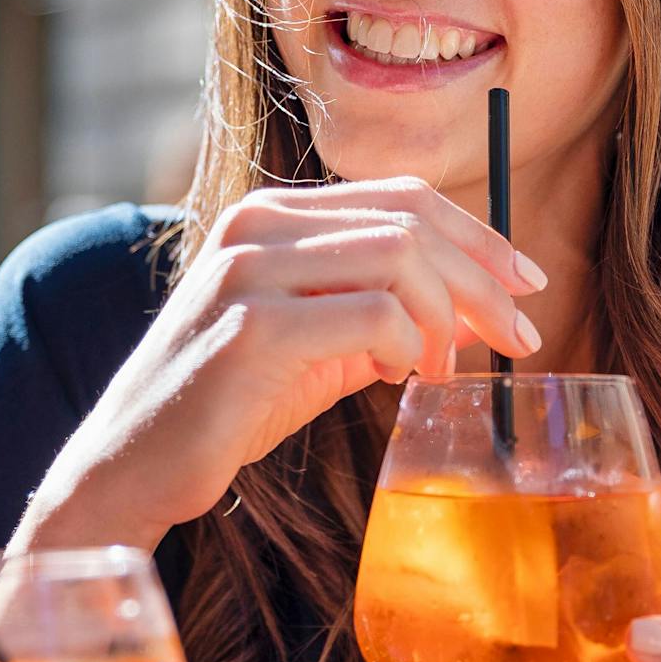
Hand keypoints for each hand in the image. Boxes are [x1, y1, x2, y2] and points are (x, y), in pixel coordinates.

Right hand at [22, 178, 545, 550]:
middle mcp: (256, 226)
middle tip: (520, 338)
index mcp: (272, 217)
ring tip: (443, 373)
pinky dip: (406, 349)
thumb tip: (478, 309)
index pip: (402, 196)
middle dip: (482, 282)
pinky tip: (399, 382)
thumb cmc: (228, 406)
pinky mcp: (250, 328)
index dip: (478, 235)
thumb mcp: (319, 346)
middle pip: (410, 222)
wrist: (134, 465)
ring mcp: (248, 271)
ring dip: (444, 320)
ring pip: (398, 259)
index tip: (526, 284)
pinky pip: (370, 316)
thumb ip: (387, 314)